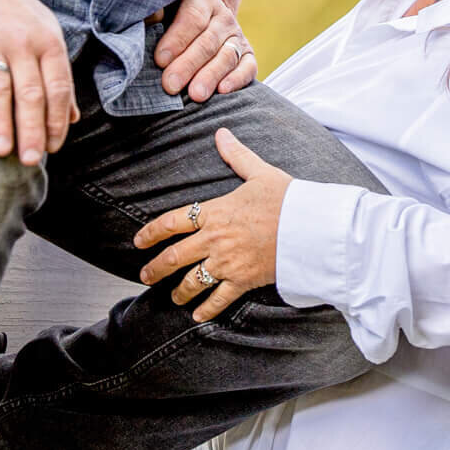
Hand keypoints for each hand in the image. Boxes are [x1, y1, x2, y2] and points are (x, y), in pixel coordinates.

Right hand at [0, 0, 76, 163]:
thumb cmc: (13, 11)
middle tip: (31, 161)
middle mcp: (22, 42)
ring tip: (0, 152)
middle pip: (31, 93)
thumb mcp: (45, 34)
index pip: (58, 88)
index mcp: (48, 42)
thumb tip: (73, 119)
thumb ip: (58, 76)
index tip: (53, 149)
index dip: (57, 120)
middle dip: (33, 130)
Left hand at [133, 129, 289, 320]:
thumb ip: (237, 155)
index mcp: (215, 212)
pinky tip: (197, 316)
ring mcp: (227, 262)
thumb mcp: (260, 172)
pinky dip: (206, 309)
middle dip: (155, 268)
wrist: (311, 227)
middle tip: (145, 275)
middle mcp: (215, 239)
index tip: (138, 241)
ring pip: (192, 281)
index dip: (151, 232)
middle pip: (174, 256)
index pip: (172, 222)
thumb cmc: (287, 198)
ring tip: (172, 297)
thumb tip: (221, 133)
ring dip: (179, 292)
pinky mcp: (244, 280)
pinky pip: (219, 299)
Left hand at [153, 0, 256, 100]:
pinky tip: (223, 91)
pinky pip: (248, 67)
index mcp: (200, 0)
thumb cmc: (175, 12)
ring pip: (227, 56)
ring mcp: (237, 37)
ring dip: (211, 76)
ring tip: (195, 95)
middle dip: (188, 65)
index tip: (160, 60)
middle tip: (170, 85)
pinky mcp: (247, 55)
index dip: (177, 39)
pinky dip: (238, 79)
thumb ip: (155, 9)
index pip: (192, 19)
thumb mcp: (164, 3)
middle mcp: (222, 18)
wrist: (207, 9)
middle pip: (207, 42)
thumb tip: (150, 18)